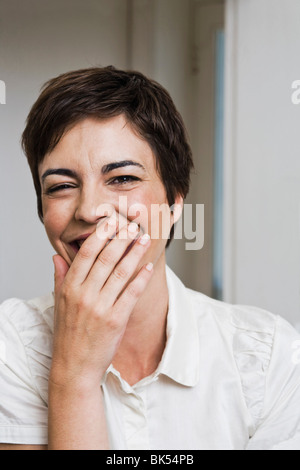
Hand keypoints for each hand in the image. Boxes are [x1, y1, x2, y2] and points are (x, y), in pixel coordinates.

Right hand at [50, 214, 152, 390]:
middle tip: (133, 223)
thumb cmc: (67, 334)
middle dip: (122, 238)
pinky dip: (141, 279)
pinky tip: (149, 267)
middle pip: (106, 258)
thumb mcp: (58, 304)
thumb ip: (59, 277)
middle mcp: (84, 295)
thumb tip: (56, 255)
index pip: (86, 254)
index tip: (111, 221)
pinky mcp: (116, 320)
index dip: (100, 235)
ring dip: (135, 253)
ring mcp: (100, 307)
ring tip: (145, 238)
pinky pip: (131, 294)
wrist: (74, 367)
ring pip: (121, 272)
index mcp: (70, 288)